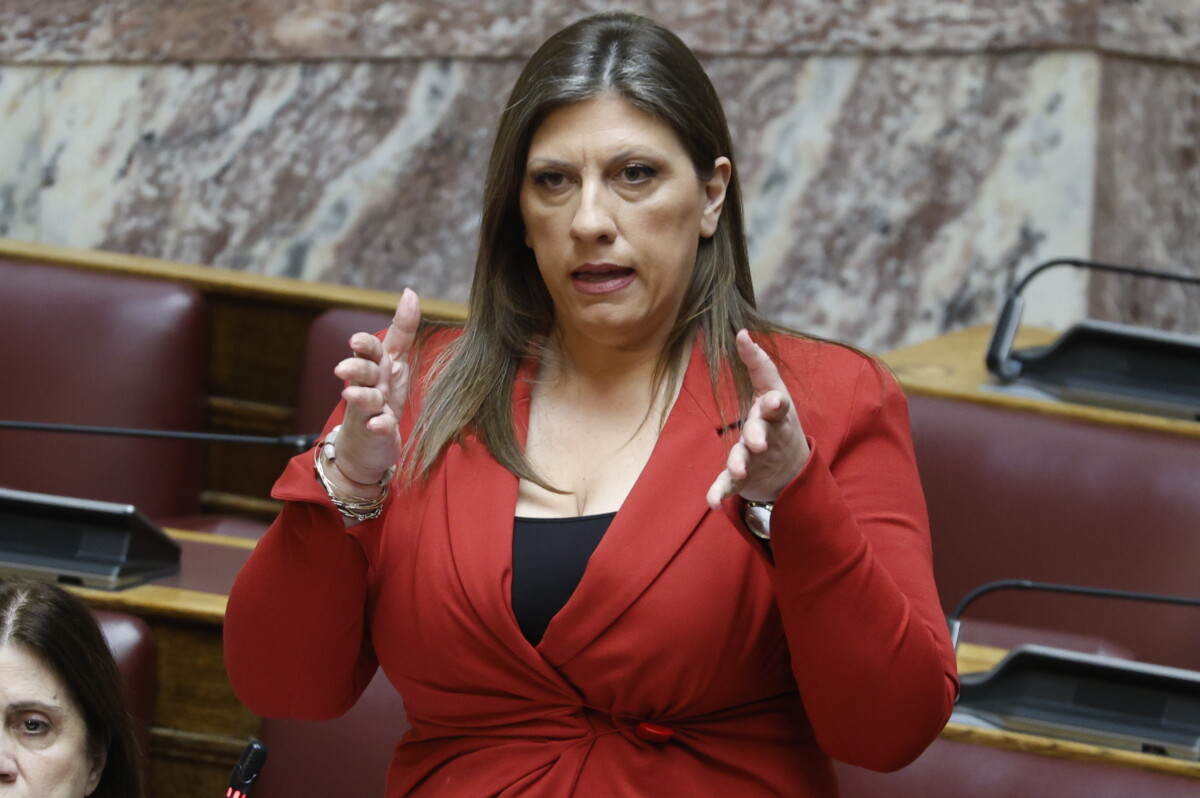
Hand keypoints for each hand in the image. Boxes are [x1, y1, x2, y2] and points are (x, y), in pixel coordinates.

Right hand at [327, 288, 420, 487]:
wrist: (367, 445)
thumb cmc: (383, 397)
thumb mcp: (395, 363)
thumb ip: (402, 331)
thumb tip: (410, 293)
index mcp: (379, 366)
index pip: (373, 349)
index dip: (365, 343)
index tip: (357, 339)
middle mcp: (372, 384)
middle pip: (363, 371)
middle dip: (355, 367)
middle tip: (344, 368)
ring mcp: (370, 409)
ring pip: (365, 398)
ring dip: (361, 395)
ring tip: (353, 395)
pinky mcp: (375, 432)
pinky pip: (377, 428)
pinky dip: (378, 426)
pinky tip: (377, 425)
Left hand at [706, 330, 810, 509]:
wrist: (791, 469)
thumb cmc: (776, 419)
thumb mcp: (773, 390)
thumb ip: (757, 364)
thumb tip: (741, 331)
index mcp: (774, 413)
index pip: (778, 405)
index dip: (776, 404)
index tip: (775, 400)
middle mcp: (767, 435)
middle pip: (762, 434)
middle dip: (758, 436)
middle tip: (757, 443)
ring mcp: (755, 458)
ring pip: (746, 460)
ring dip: (741, 464)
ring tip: (737, 470)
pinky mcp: (742, 478)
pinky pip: (730, 485)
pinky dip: (720, 492)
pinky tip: (711, 501)